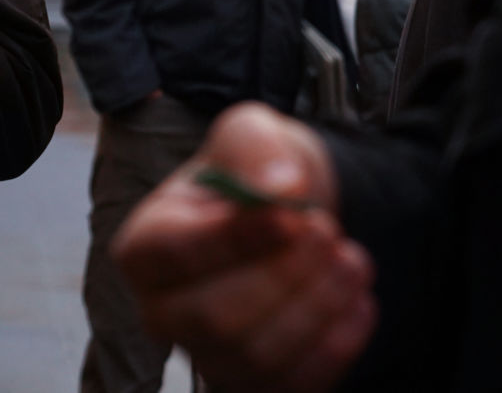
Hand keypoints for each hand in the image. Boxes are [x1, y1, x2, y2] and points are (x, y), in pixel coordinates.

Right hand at [112, 103, 374, 392]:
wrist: (293, 218)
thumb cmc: (256, 177)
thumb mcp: (252, 133)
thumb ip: (254, 146)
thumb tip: (279, 187)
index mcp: (144, 245)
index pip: (174, 254)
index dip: (234, 240)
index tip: (292, 216)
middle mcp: (162, 310)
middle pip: (216, 318)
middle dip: (286, 274)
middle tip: (326, 229)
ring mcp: (207, 355)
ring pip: (259, 355)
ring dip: (318, 304)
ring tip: (351, 257)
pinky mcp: (254, 384)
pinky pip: (294, 384)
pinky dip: (337, 343)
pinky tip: (356, 299)